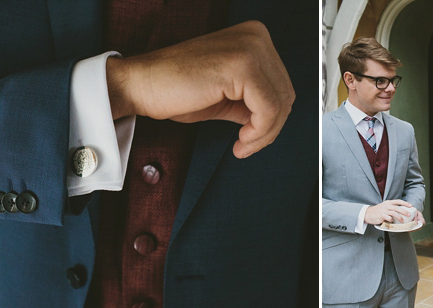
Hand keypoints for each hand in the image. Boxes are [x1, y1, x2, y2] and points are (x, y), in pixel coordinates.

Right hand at [105, 21, 294, 158]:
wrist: (145, 85)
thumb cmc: (179, 89)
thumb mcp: (229, 96)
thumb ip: (254, 102)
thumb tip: (276, 120)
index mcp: (254, 38)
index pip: (283, 87)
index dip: (272, 121)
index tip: (251, 138)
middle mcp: (256, 37)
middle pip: (286, 96)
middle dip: (270, 129)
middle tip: (246, 144)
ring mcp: (250, 48)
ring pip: (280, 105)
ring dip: (263, 134)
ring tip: (242, 144)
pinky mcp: (241, 65)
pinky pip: (268, 110)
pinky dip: (258, 133)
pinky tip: (240, 140)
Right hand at [364, 200, 418, 225]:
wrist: (369, 213)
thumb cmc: (378, 211)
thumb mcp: (385, 206)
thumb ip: (392, 207)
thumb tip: (401, 210)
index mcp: (389, 202)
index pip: (398, 201)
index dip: (405, 203)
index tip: (411, 206)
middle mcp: (387, 206)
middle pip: (398, 208)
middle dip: (404, 211)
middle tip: (409, 215)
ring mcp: (384, 210)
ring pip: (394, 213)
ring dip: (399, 217)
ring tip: (402, 221)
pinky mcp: (381, 216)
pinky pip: (388, 218)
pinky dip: (391, 220)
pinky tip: (392, 222)